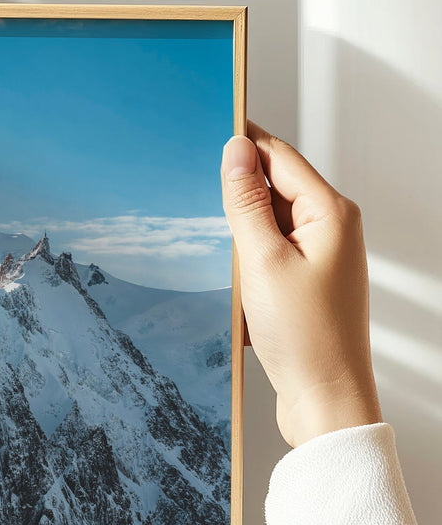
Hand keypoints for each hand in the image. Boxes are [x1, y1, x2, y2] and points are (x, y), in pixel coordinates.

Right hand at [221, 121, 381, 448]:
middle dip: (234, 187)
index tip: (204, 125)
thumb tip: (235, 151)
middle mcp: (331, 228)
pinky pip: (269, 249)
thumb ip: (247, 203)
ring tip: (214, 245)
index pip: (278, 156)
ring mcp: (320, 255)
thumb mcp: (263, 262)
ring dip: (238, 227)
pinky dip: (245, 254)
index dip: (241, 141)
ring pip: (267, 219)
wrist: (325, 399)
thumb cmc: (305, 336)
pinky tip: (227, 272)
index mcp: (331, 213)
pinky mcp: (306, 280)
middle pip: (273, 185)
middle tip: (193, 189)